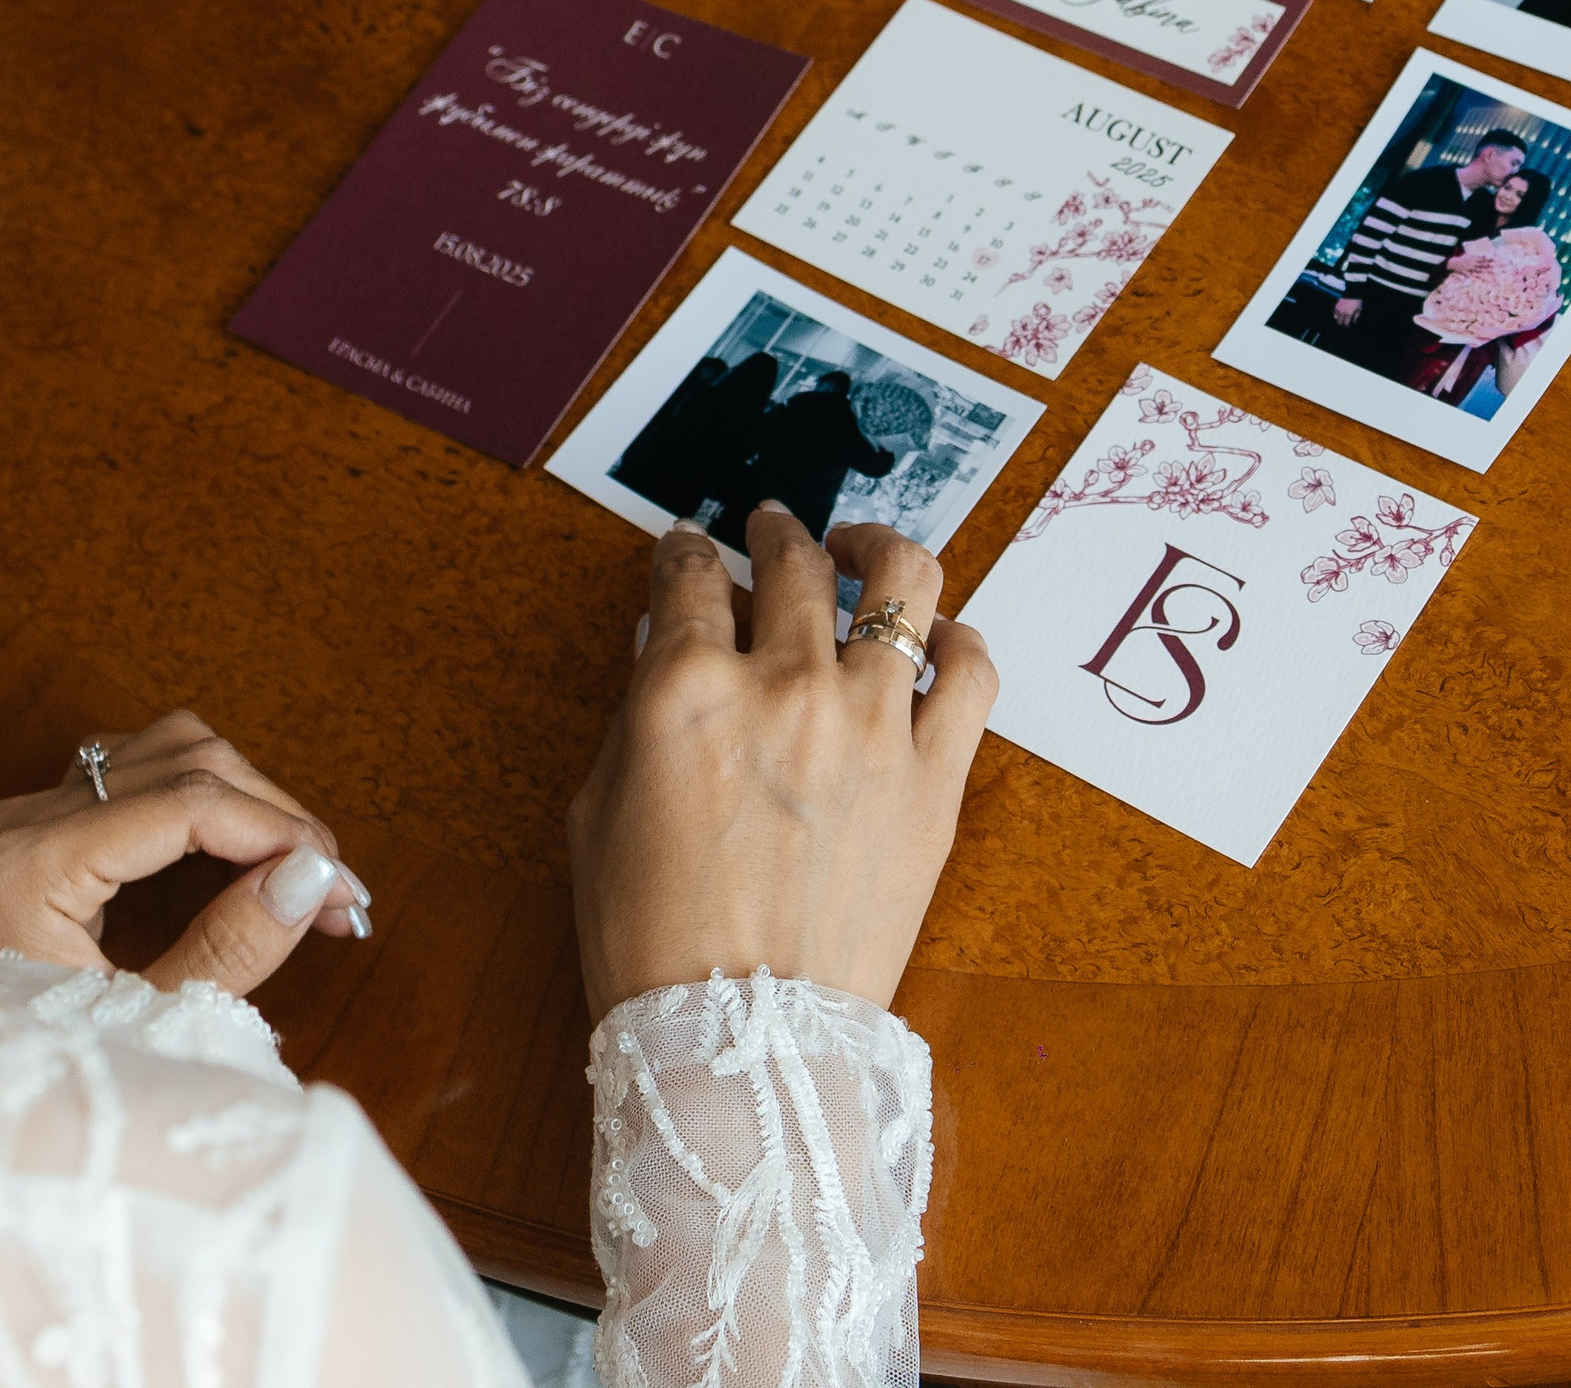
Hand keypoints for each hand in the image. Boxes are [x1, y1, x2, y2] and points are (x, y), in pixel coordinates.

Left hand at [0, 709, 370, 996]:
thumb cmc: (37, 1067)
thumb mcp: (137, 1027)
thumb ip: (225, 949)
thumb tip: (313, 877)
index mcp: (27, 867)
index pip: (185, 801)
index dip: (278, 832)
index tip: (339, 884)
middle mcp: (20, 820)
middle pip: (187, 760)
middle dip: (277, 817)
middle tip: (336, 886)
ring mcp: (27, 812)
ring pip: (170, 746)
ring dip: (248, 795)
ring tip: (297, 865)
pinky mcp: (42, 819)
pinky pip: (142, 767)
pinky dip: (206, 795)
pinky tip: (242, 847)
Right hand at [568, 509, 997, 1019]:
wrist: (739, 1045)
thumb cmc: (651, 942)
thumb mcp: (599, 812)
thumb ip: (637, 714)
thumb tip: (664, 649)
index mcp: (687, 691)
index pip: (687, 577)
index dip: (683, 552)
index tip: (688, 551)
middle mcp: (785, 685)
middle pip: (793, 561)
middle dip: (777, 529)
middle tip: (772, 525)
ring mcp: (872, 725)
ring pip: (902, 581)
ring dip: (876, 549)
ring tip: (862, 552)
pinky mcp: (935, 778)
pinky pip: (971, 673)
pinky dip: (955, 639)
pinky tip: (934, 637)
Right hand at [1332, 296, 1361, 324]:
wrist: (1351, 292)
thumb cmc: (1356, 301)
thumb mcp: (1359, 309)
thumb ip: (1356, 316)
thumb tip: (1354, 321)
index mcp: (1349, 314)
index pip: (1346, 323)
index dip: (1347, 326)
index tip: (1348, 327)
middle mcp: (1343, 313)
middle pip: (1340, 322)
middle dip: (1342, 324)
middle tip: (1344, 324)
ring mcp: (1339, 309)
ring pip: (1336, 319)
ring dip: (1338, 321)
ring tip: (1340, 321)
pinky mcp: (1336, 306)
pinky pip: (1334, 313)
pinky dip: (1335, 316)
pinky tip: (1337, 317)